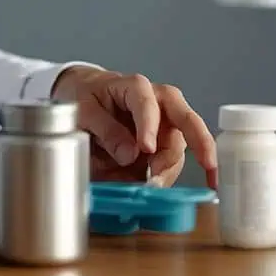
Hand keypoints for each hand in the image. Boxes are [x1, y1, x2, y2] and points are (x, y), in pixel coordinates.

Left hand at [51, 66, 217, 189]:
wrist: (88, 97)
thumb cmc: (88, 97)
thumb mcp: (84, 109)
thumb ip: (105, 129)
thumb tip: (129, 154)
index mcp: (136, 87)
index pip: (148, 104)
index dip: (150, 126)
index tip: (146, 148)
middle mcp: (159, 103)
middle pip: (185, 120)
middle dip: (190, 146)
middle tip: (171, 170)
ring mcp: (165, 124)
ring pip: (179, 147)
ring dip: (170, 169)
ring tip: (153, 186)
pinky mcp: (163, 144)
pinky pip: (172, 161)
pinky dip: (168, 176)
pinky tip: (161, 187)